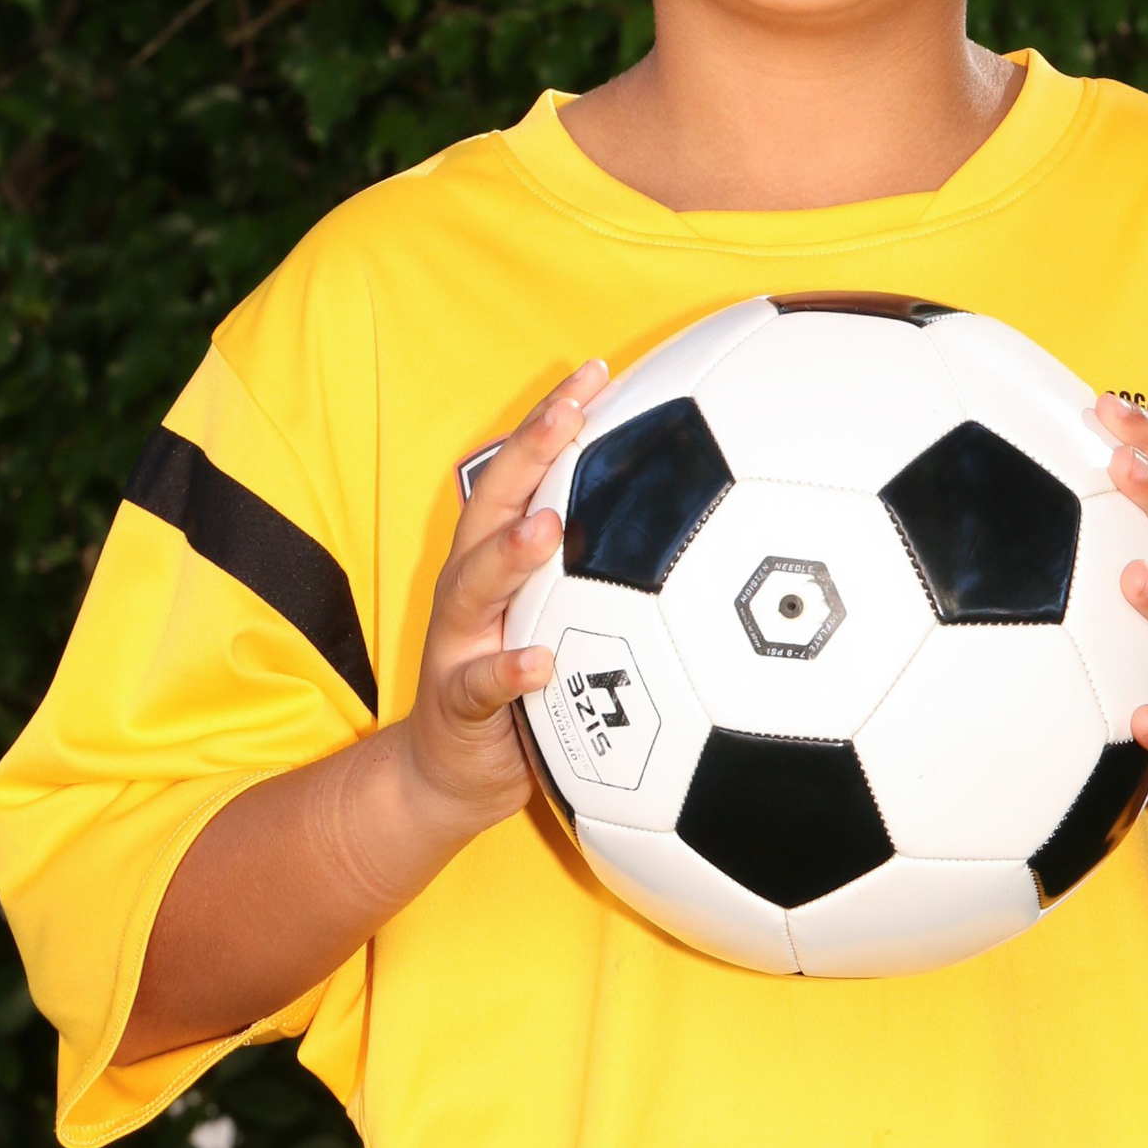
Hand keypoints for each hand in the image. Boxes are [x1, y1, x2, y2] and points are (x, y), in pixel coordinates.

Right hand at [398, 358, 610, 836]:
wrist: (449, 776)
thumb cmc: (524, 687)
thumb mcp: (565, 620)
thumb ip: (605, 574)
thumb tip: (698, 526)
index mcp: (499, 558)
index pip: (523, 471)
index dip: (554, 419)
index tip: (597, 370)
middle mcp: (471, 587)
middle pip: (495, 504)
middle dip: (530, 452)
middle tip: (571, 412)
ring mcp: (459, 640)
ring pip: (477, 585)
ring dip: (512, 554)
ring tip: (550, 528)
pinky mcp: (457, 701)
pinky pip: (480, 684)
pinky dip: (508, 670)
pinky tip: (541, 661)